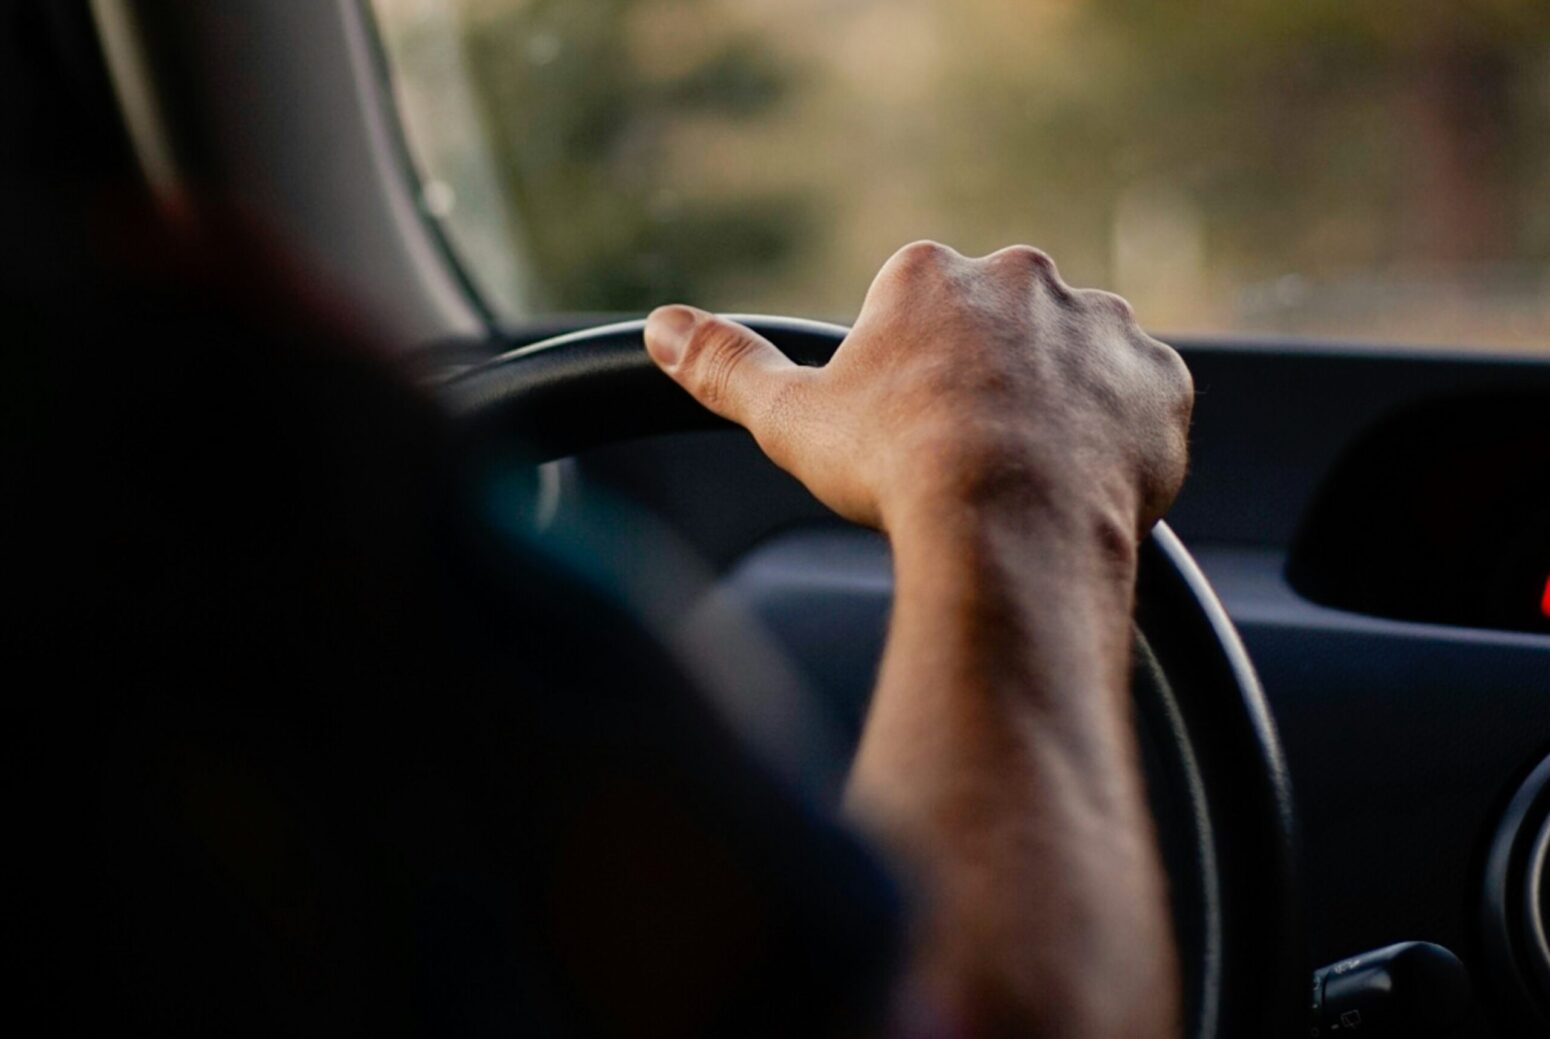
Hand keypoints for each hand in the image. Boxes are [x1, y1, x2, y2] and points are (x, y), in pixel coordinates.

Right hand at [644, 241, 1192, 543]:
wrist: (1009, 529)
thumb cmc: (895, 469)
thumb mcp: (791, 418)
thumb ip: (725, 365)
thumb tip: (660, 327)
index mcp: (934, 273)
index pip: (918, 307)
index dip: (910, 377)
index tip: (910, 430)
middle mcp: (1025, 279)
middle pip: (1000, 329)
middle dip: (988, 383)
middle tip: (968, 459)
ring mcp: (1103, 325)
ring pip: (1075, 362)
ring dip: (1056, 406)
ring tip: (1025, 481)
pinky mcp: (1160, 380)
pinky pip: (1142, 401)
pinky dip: (1118, 436)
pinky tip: (1082, 484)